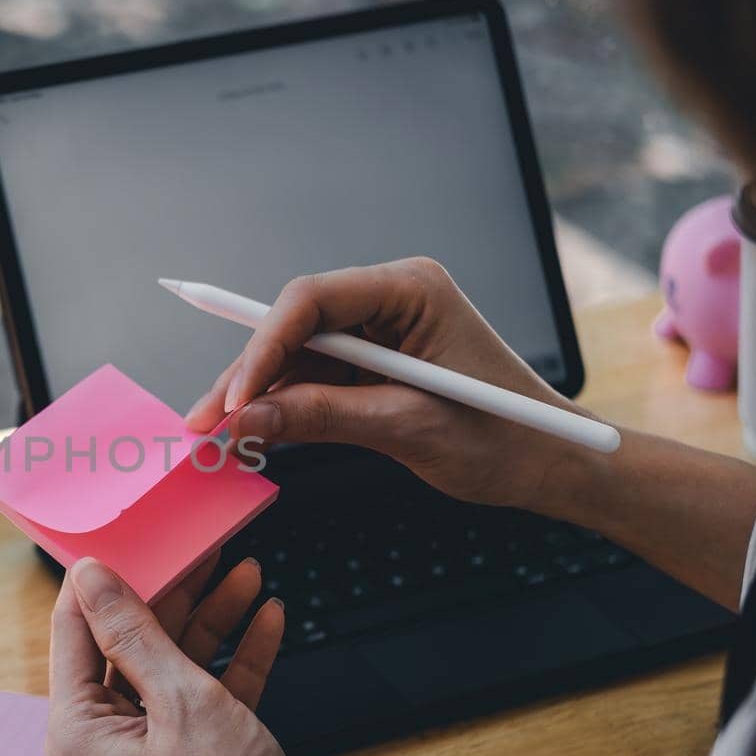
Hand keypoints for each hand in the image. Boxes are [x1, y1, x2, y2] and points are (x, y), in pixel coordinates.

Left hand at [46, 558, 439, 755]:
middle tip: (202, 549)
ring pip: (170, 669)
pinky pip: (200, 701)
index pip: (74, 632)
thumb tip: (91, 578)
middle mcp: (101, 744)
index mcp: (77, 730)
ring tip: (246, 574)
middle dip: (173, 594)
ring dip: (211, 621)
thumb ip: (135, 633)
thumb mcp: (181, 700)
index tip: (124, 535)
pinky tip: (265, 622)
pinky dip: (232, 663)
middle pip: (127, 647)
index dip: (100, 580)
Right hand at [186, 257, 602, 512]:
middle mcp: (390, 299)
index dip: (262, 345)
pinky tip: (249, 435)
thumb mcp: (409, 429)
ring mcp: (379, 331)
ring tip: (213, 437)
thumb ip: (324, 418)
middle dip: (248, 376)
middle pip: (294, 326)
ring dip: (256, 397)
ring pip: (296, 356)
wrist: (553, 466)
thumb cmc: (505, 440)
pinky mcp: (373, 364)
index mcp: (411, 289)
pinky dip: (282, 409)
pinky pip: (314, 379)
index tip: (233, 397)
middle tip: (202, 422)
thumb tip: (244, 421)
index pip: (312, 299)